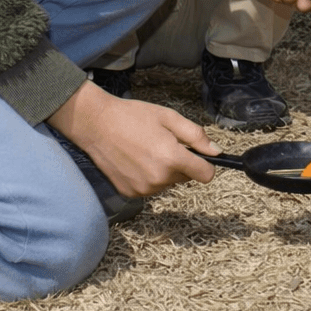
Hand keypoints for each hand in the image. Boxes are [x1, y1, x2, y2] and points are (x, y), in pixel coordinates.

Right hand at [48, 82, 218, 196]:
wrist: (95, 124)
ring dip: (163, 170)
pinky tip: (134, 159)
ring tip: (145, 149)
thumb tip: (215, 151)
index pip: (205, 175)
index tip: (198, 155)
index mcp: (171, 159)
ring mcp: (143, 189)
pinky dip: (146, 176)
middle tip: (162, 143)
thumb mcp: (169, 117)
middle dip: (180, 162)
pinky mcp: (129, 193)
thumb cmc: (132, 116)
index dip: (205, 164)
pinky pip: (149, 187)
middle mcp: (159, 179)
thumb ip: (195, 136)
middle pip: (185, 177)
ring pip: (167, 182)